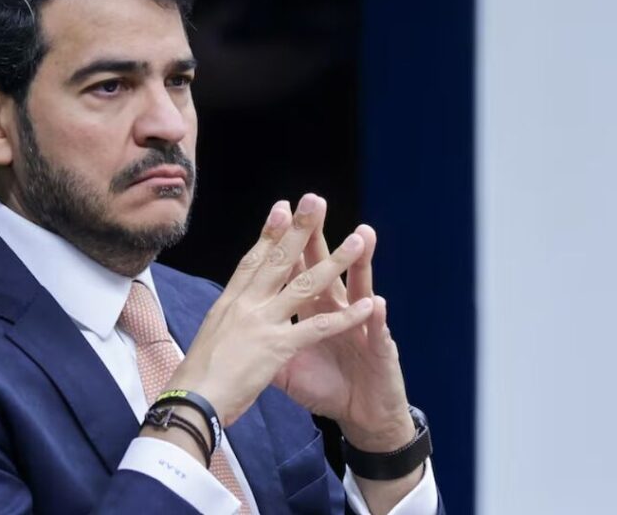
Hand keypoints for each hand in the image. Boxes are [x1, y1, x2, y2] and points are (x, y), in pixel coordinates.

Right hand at [166, 194, 375, 426]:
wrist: (192, 400)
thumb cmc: (197, 375)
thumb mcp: (211, 335)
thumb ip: (229, 318)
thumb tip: (233, 307)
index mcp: (230, 302)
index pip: (253, 260)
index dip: (269, 232)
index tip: (282, 207)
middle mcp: (247, 305)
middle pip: (278, 259)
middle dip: (299, 228)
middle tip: (315, 200)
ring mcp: (263, 323)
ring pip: (305, 285)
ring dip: (335, 262)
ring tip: (357, 240)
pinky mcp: (278, 347)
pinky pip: (318, 328)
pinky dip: (345, 318)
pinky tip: (367, 306)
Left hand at [273, 197, 415, 451]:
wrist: (361, 414)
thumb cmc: (327, 386)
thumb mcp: (287, 366)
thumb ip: (267, 342)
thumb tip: (237, 330)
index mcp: (312, 309)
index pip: (297, 270)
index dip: (286, 244)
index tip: (277, 213)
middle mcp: (337, 309)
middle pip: (325, 267)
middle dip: (319, 237)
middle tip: (315, 202)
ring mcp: (361, 326)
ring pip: (360, 288)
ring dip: (360, 264)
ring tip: (362, 236)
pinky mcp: (379, 350)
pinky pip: (376, 333)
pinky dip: (375, 319)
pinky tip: (375, 302)